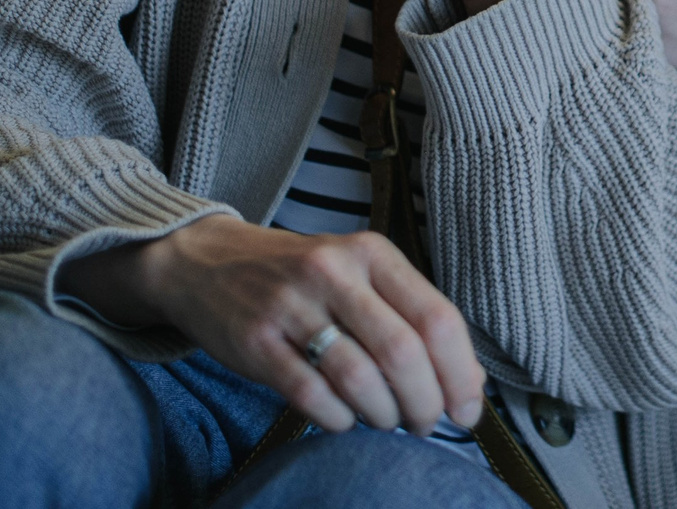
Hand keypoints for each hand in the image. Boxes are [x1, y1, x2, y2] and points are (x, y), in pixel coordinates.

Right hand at [59, 214, 484, 434]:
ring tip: (386, 421)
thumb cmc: (302, 278)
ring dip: (383, 414)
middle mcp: (335, 272)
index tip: (467, 409)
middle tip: (426, 424)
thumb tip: (468, 382)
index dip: (460, 373)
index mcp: (373, 253)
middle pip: (403, 351)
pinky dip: (338, 419)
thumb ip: (411, 318)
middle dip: (425, 402)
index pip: (438, 317)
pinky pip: (311, 395)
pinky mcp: (256, 341)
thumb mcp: (360, 276)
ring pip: (359, 377)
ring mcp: (292, 305)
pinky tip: (343, 419)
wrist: (208, 263)